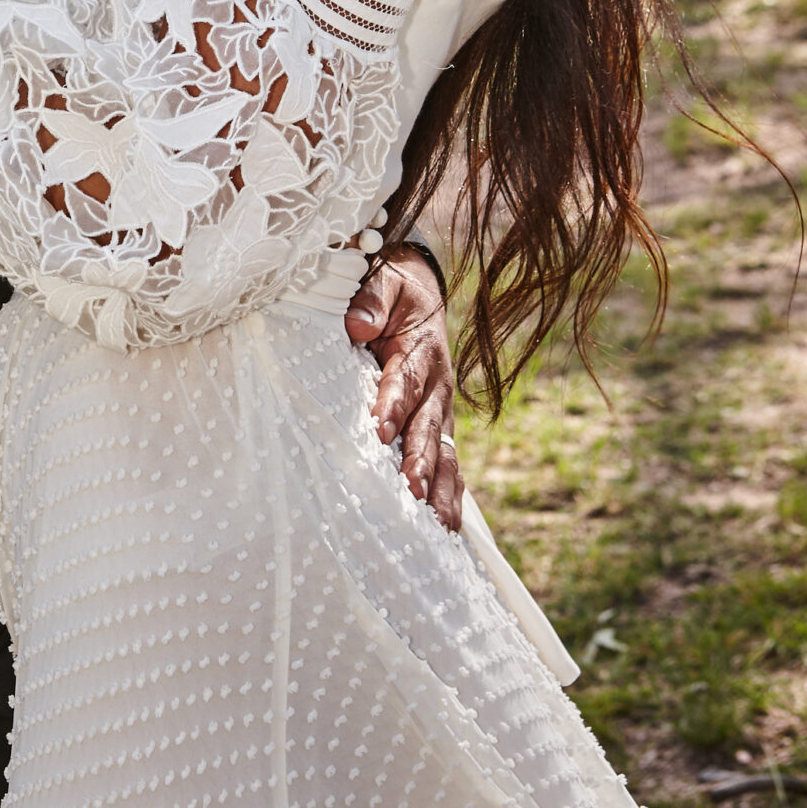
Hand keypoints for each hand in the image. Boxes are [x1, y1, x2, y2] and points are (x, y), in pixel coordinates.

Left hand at [344, 250, 462, 532]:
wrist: (421, 288)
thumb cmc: (393, 288)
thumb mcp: (384, 281)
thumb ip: (371, 299)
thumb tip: (356, 324)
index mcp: (420, 348)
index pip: (405, 379)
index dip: (394, 404)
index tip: (381, 431)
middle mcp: (438, 383)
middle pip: (429, 425)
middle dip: (420, 458)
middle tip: (411, 489)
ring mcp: (442, 407)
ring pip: (445, 450)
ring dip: (440, 484)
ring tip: (438, 523)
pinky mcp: (440, 423)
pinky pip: (449, 460)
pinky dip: (449, 492)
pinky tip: (448, 526)